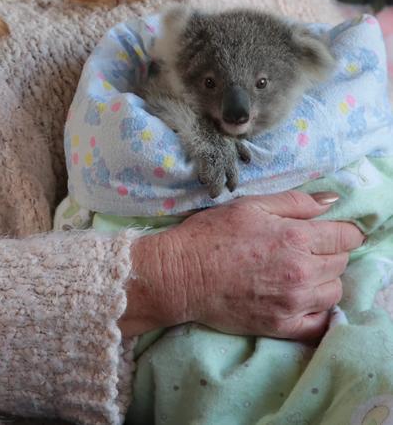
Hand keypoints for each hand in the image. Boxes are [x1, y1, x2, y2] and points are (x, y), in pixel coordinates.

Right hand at [119, 189, 363, 340]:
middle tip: (307, 247)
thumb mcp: (252, 205)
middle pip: (341, 263)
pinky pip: (320, 324)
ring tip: (301, 271)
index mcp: (295, 237)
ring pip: (334, 292)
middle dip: (330, 252)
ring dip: (324, 280)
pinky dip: (318, 311)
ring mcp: (293, 302)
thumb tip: (332, 201)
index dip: (343, 231)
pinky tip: (302, 299)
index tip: (334, 231)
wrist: (182, 274)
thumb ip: (296, 202)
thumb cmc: (212, 234)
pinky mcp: (283, 326)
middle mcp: (301, 272)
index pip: (345, 237)